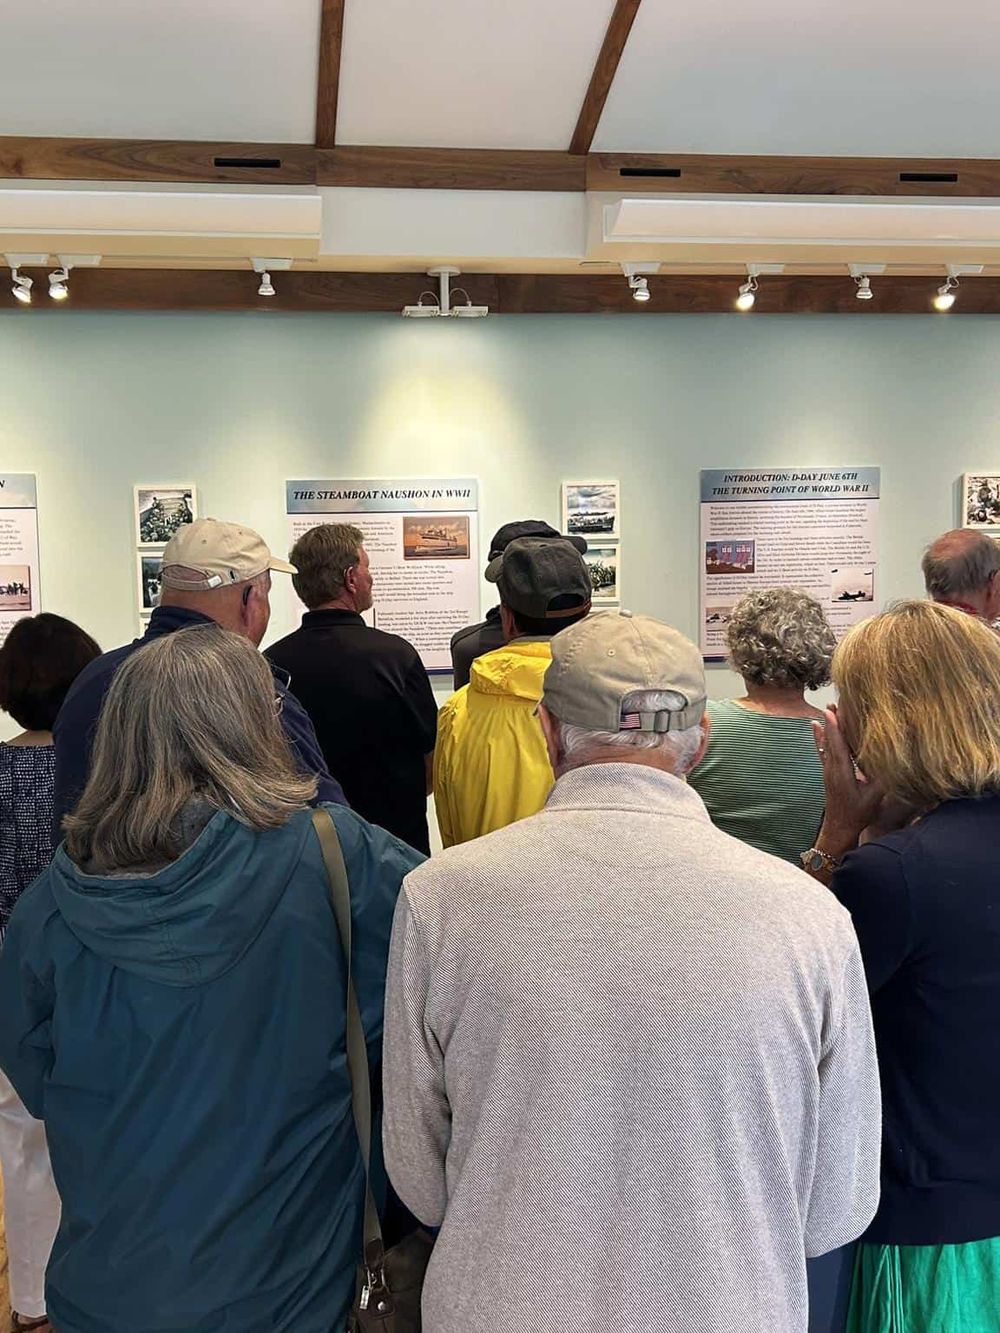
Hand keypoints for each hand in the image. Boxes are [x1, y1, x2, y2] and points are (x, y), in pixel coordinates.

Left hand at [812, 706, 884, 856]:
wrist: (839, 828)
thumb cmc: (858, 814)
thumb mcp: (874, 798)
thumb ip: (883, 779)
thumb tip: (895, 762)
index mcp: (842, 772)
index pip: (838, 745)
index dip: (836, 727)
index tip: (833, 710)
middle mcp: (832, 768)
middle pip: (831, 739)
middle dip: (832, 720)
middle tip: (833, 702)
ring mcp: (828, 770)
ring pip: (826, 743)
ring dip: (827, 725)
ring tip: (827, 707)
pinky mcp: (828, 773)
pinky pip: (822, 749)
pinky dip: (820, 736)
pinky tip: (815, 726)